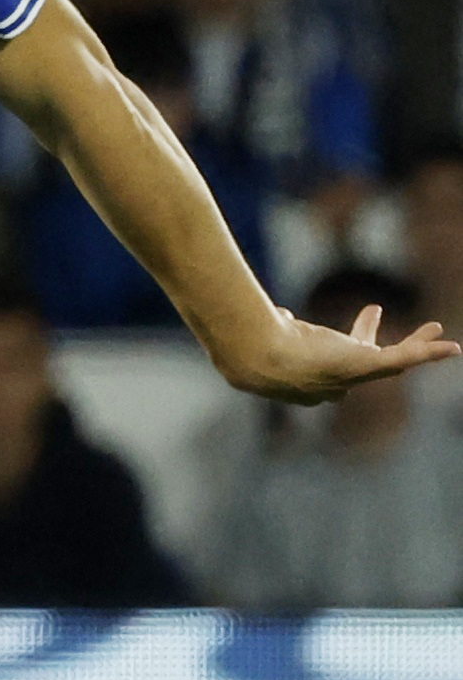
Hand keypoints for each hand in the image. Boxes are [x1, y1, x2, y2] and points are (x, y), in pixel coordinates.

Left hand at [208, 299, 457, 406]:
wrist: (256, 355)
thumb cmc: (248, 340)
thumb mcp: (252, 326)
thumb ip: (251, 316)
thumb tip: (238, 301)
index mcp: (309, 370)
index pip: (334, 356)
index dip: (347, 337)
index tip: (358, 310)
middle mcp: (330, 378)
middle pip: (365, 362)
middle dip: (378, 340)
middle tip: (390, 318)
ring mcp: (349, 375)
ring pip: (391, 362)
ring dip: (417, 348)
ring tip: (440, 333)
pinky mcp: (365, 367)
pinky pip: (404, 359)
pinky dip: (428, 353)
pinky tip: (452, 348)